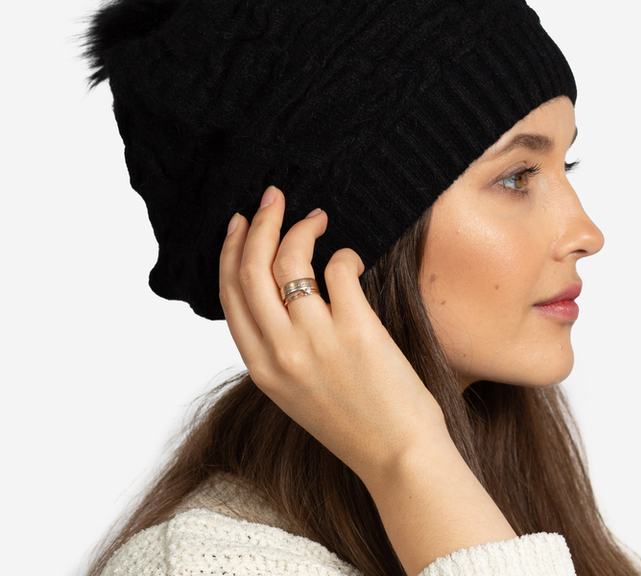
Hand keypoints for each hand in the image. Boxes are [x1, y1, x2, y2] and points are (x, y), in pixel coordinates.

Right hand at [219, 186, 448, 486]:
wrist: (398, 455)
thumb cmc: (353, 421)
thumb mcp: (294, 391)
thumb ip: (278, 347)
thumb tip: (278, 292)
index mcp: (260, 368)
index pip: (229, 295)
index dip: (230, 251)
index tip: (238, 224)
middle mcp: (280, 352)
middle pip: (250, 269)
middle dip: (257, 223)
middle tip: (272, 198)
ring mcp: (316, 340)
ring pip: (288, 261)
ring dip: (300, 228)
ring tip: (317, 217)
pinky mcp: (356, 329)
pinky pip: (338, 269)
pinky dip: (344, 254)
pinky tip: (352, 258)